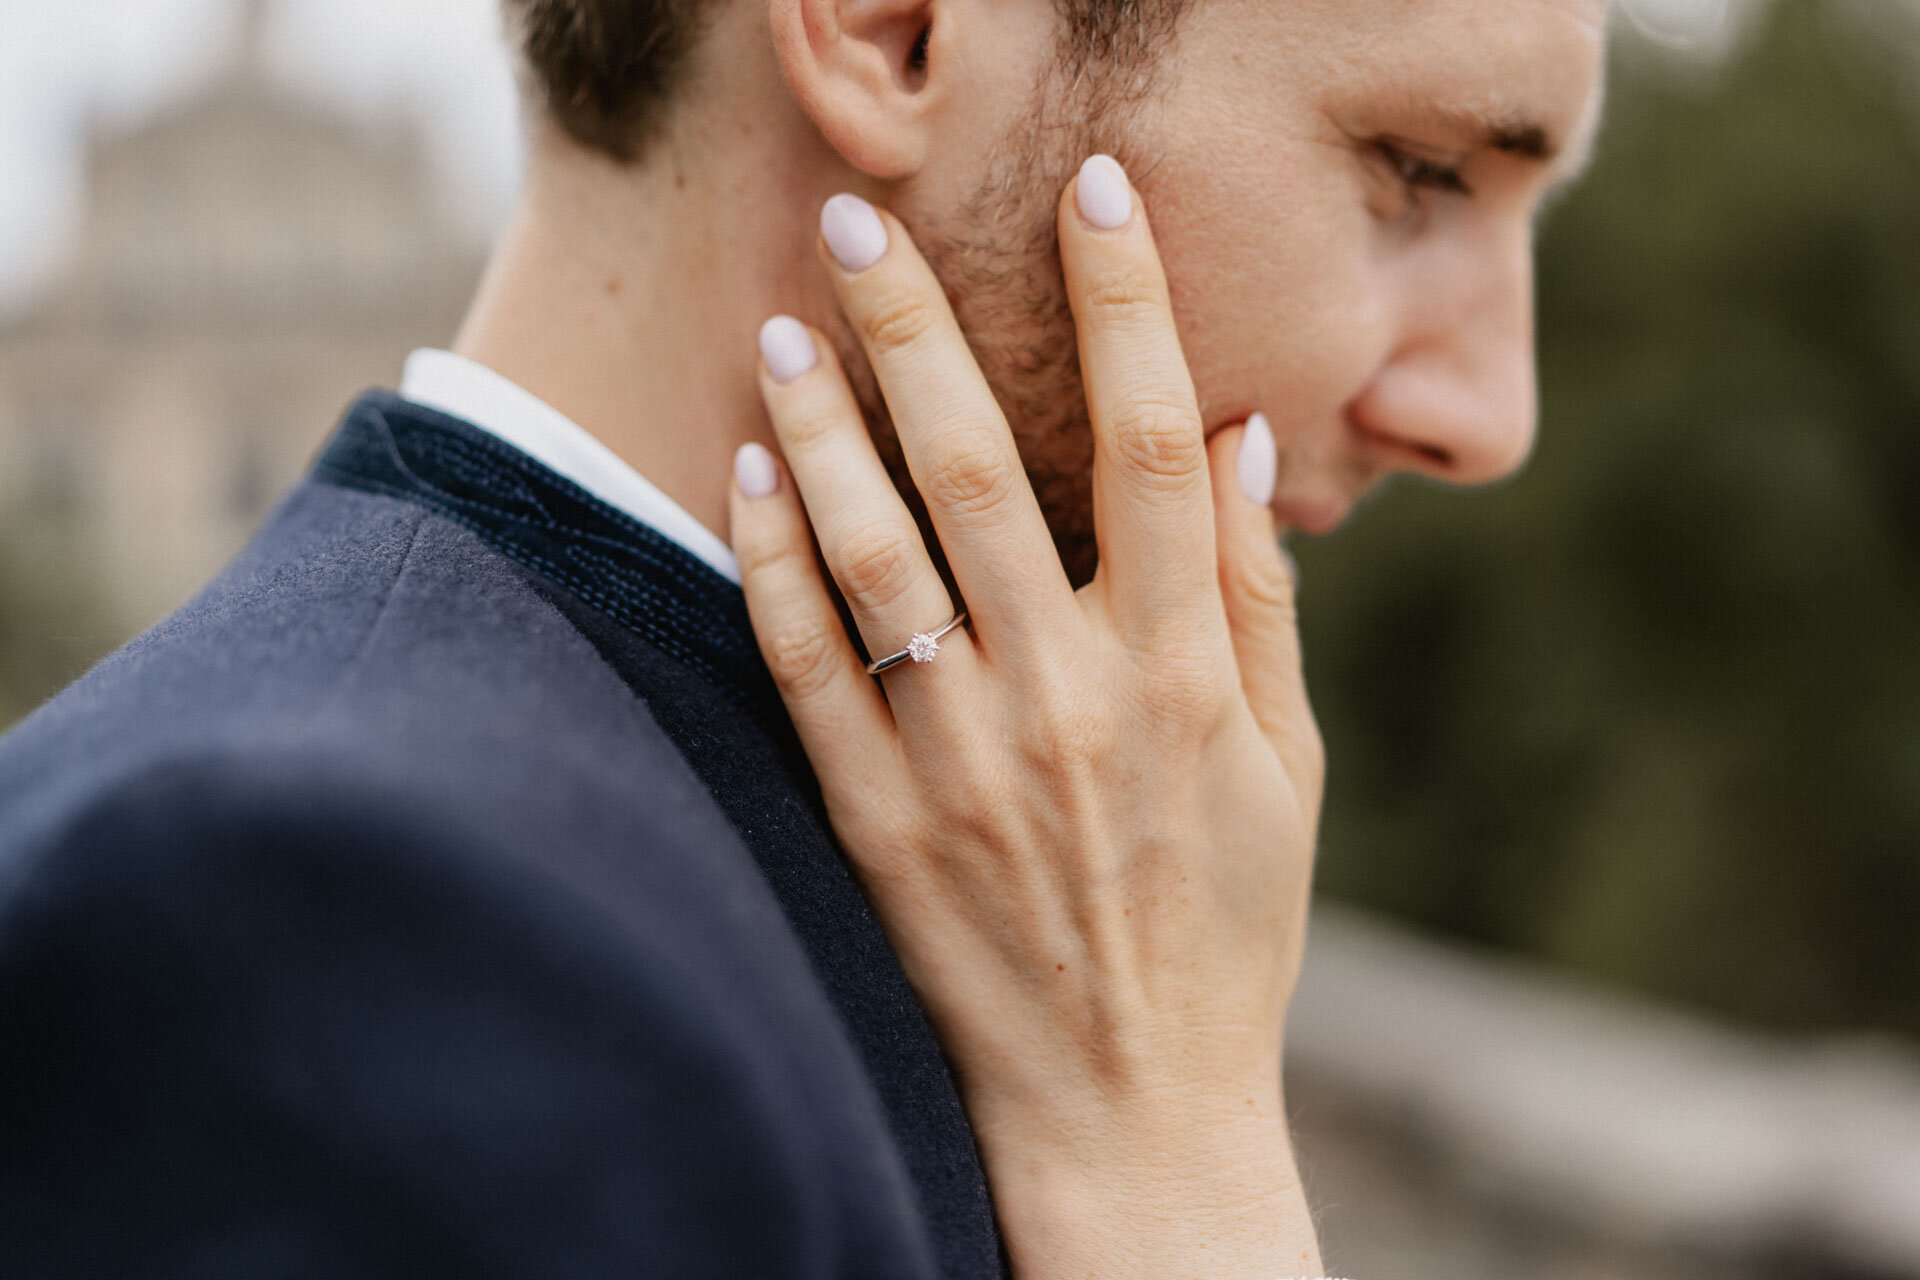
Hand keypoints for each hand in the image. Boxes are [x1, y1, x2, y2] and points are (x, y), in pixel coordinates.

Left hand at [729, 157, 1324, 1278]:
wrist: (1128, 1115)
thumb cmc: (1222, 933)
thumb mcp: (1285, 771)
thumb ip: (1255, 602)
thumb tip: (1241, 438)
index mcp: (1183, 675)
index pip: (1156, 445)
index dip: (1130, 304)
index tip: (1102, 191)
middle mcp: (1068, 698)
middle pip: (981, 466)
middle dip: (920, 323)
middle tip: (862, 218)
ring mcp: (960, 760)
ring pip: (871, 551)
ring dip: (818, 425)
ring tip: (783, 326)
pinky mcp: (877, 821)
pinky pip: (805, 666)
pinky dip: (770, 562)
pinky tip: (745, 477)